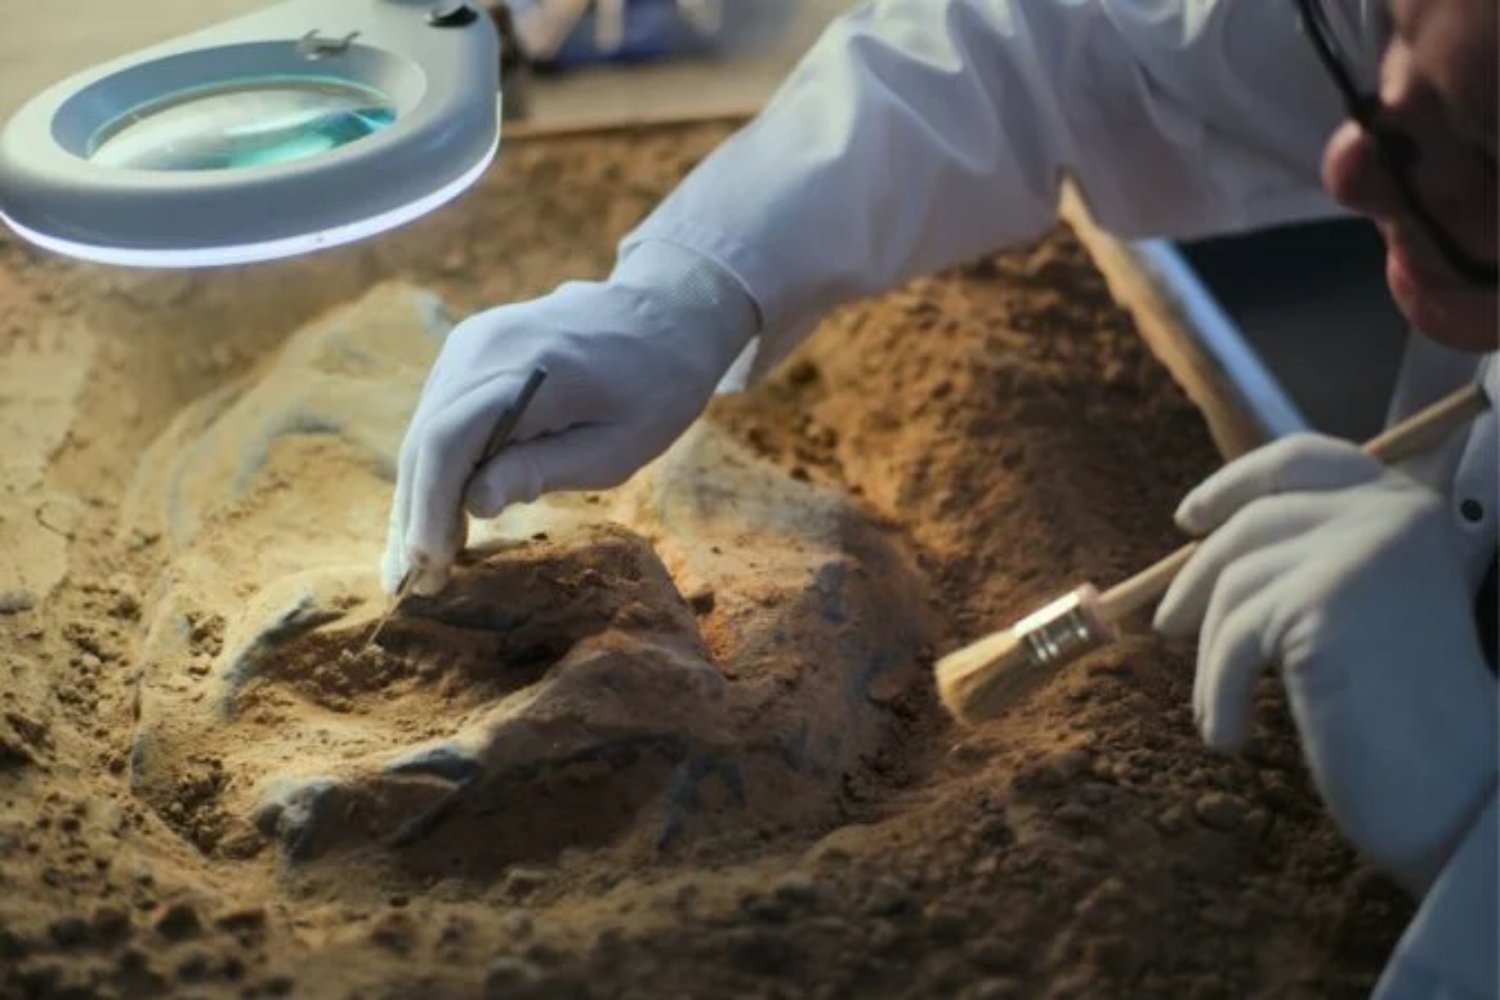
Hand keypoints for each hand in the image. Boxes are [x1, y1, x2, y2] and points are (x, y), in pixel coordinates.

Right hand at [383, 242, 757, 594]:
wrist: (664, 312)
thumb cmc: (656, 388)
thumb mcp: (616, 446)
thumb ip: (543, 469)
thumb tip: (474, 503)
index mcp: (528, 370)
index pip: (451, 440)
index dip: (431, 507)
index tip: (429, 564)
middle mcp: (484, 346)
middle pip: (426, 438)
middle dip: (415, 514)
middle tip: (414, 582)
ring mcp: (471, 342)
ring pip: (424, 428)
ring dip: (417, 496)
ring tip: (417, 562)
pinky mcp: (470, 348)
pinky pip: (438, 412)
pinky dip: (433, 465)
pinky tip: (435, 514)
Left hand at [1155, 433, 1496, 891]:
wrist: (1456, 787)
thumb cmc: (1404, 710)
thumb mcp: (1364, 604)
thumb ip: (1309, 555)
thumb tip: (1201, 539)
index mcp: (1405, 503)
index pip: (1300, 459)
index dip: (1234, 483)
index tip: (1190, 520)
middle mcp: (1389, 511)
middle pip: (1251, 524)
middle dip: (1198, 580)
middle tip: (1169, 627)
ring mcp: (1359, 550)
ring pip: (1234, 585)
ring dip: (1212, 656)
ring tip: (1217, 710)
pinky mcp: (1324, 601)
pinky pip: (1235, 638)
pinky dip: (1219, 692)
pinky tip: (1226, 736)